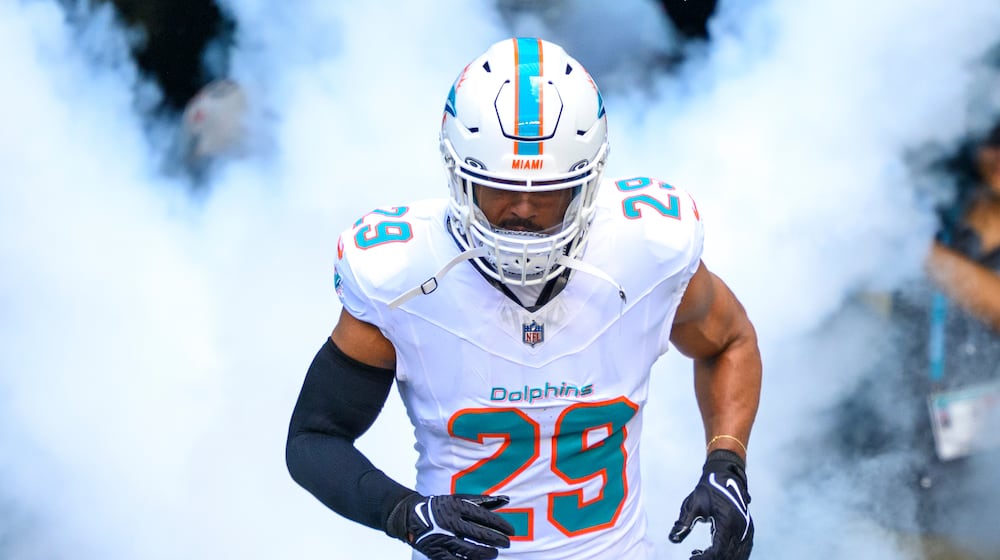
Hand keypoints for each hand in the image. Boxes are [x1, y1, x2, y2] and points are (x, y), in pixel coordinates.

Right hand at [385, 493, 514, 559]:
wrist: (410, 516)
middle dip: (497, 540)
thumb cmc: (440, 507)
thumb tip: (506, 500)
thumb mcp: (458, 499)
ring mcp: (443, 538)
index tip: (511, 531)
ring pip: (469, 550)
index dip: (500, 525)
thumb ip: (482, 501)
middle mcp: (450, 522)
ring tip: (494, 554)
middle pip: (479, 534)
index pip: (483, 516)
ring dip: (486, 554)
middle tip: (506, 543)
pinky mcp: (436, 552)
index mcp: (456, 506)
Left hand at [668, 450, 753, 558]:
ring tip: (705, 556)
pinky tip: (720, 555)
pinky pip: (745, 548)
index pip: (718, 551)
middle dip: (712, 559)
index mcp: (727, 522)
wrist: (725, 474)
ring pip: (740, 554)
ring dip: (724, 558)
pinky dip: (735, 555)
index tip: (691, 557)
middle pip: (729, 555)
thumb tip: (673, 539)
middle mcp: (740, 528)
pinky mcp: (749, 528)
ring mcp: (747, 528)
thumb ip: (684, 523)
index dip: (705, 558)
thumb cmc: (709, 488)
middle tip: (695, 556)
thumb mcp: (693, 504)